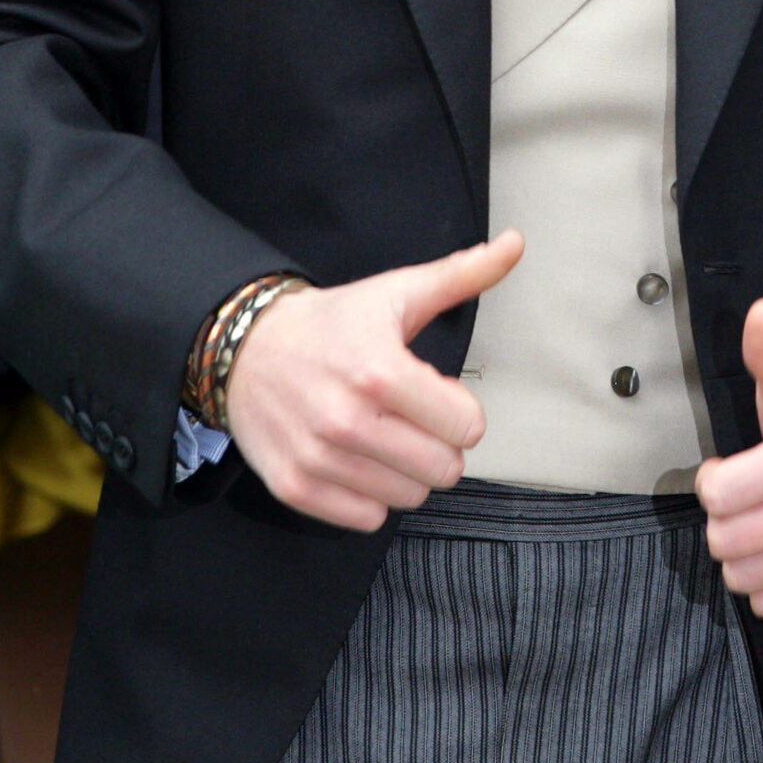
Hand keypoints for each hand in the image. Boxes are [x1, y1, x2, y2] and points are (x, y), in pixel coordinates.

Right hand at [224, 230, 523, 531]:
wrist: (248, 348)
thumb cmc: (334, 322)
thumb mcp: (399, 291)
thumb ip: (464, 274)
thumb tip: (515, 244)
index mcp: (381, 371)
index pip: (467, 427)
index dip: (463, 410)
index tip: (441, 394)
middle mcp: (347, 420)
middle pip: (443, 468)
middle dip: (441, 444)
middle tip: (417, 419)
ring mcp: (318, 458)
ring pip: (408, 497)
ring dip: (407, 471)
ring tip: (387, 435)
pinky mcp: (295, 487)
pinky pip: (366, 519)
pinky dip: (371, 496)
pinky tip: (360, 460)